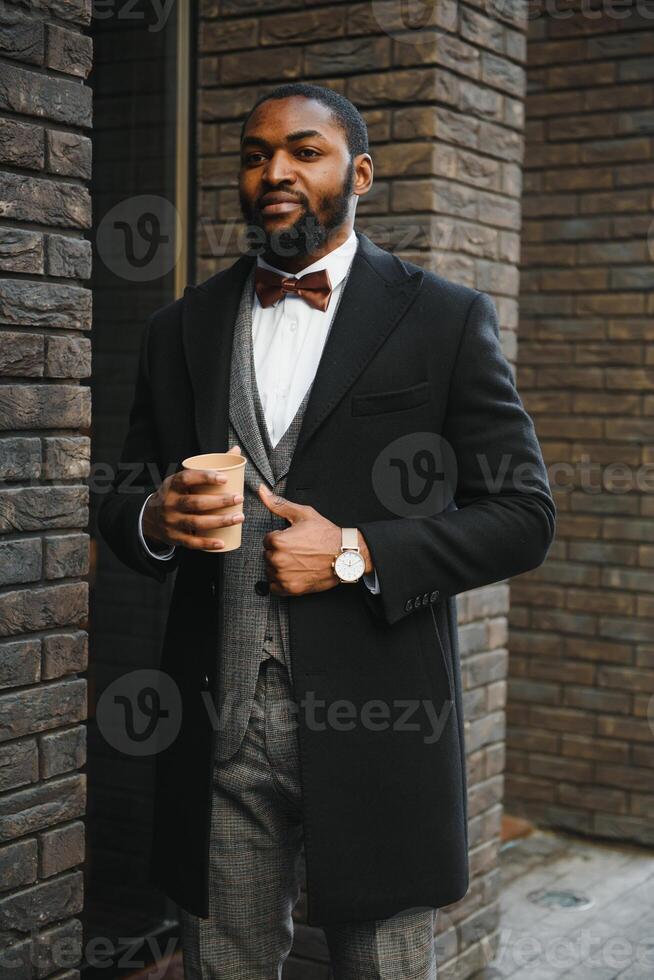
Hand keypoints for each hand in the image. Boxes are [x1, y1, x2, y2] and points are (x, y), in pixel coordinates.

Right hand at [143, 444, 243, 550]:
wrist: (151, 518)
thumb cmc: (177, 494)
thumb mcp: (184, 479)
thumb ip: (210, 466)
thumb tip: (235, 449)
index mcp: (171, 485)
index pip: (186, 479)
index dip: (204, 477)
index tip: (224, 478)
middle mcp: (169, 503)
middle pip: (194, 502)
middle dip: (219, 501)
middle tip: (239, 498)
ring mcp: (171, 522)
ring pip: (196, 522)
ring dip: (219, 521)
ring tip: (239, 517)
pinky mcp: (175, 537)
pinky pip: (191, 542)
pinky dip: (207, 543)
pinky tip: (222, 542)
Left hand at [258, 484, 372, 595]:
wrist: (345, 555)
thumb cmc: (326, 535)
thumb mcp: (303, 514)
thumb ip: (278, 504)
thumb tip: (262, 491)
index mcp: (278, 541)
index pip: (267, 540)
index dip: (280, 538)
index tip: (293, 540)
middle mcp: (278, 560)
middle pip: (268, 556)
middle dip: (279, 552)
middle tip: (298, 550)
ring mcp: (284, 576)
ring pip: (270, 571)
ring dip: (279, 567)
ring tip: (298, 561)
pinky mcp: (291, 589)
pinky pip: (274, 587)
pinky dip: (281, 582)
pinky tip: (294, 573)